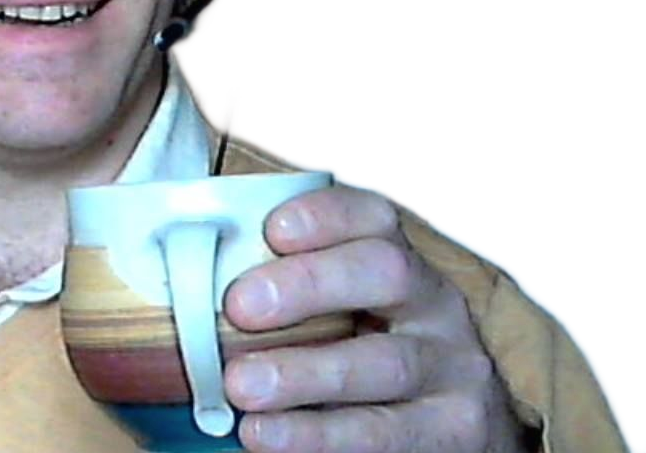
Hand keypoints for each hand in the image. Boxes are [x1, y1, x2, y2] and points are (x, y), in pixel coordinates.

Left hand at [222, 186, 528, 452]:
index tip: (272, 229)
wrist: (447, 429)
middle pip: (382, 272)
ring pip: (383, 362)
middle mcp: (433, 303)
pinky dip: (318, 436)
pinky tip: (266, 434)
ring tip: (240, 386)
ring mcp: (451, 368)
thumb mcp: (339, 311)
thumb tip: (192, 281)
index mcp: (398, 260)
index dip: (324, 215)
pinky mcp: (453, 432)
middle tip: (240, 307)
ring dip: (303, 373)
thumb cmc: (364, 353)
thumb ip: (285, 290)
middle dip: (308, 283)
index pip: (372, 215)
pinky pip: (384, 434)